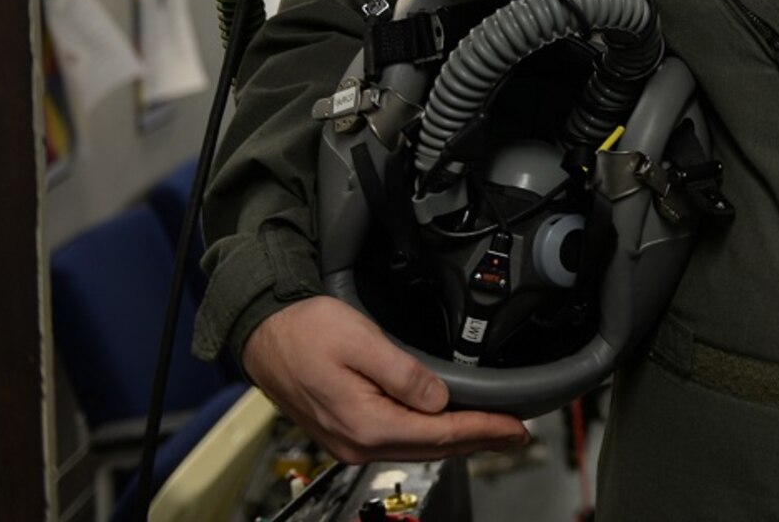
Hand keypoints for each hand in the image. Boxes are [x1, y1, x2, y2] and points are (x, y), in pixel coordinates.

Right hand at [240, 295, 530, 463]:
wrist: (262, 331)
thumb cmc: (304, 331)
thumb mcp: (363, 342)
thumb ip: (405, 374)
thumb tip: (439, 401)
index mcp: (366, 424)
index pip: (441, 434)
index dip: (484, 430)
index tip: (515, 428)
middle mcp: (357, 443)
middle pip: (433, 448)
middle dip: (478, 440)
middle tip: (515, 434)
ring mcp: (349, 442)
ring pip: (417, 448)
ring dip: (457, 442)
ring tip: (491, 432)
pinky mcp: (345, 432)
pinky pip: (399, 441)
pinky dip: (430, 437)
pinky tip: (445, 428)